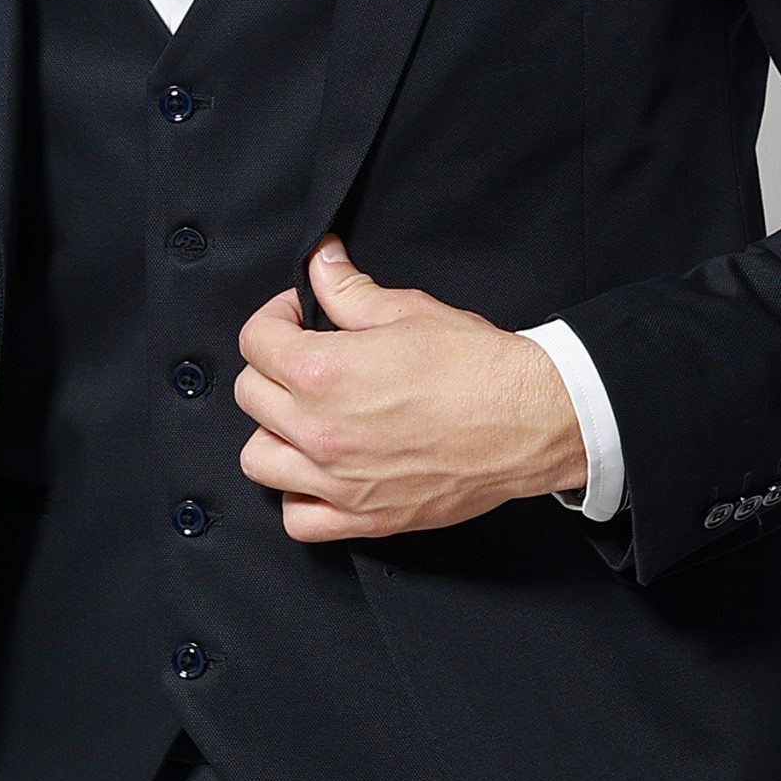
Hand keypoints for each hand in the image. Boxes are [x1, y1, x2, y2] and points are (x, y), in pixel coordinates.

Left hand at [233, 234, 585, 539]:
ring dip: (275, 432)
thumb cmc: (477, 366)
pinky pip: (297, 518)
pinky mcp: (365, 517)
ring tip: (306, 416)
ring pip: (258, 458)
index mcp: (324, 372)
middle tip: (306, 359)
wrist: (530, 419)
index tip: (299, 318)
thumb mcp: (408, 311)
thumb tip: (320, 262)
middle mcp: (320, 429)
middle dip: (272, 368)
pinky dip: (298, 496)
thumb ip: (349, 290)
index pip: (255, 341)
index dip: (275, 318)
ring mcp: (339, 480)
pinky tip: (320, 472)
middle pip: (250, 395)